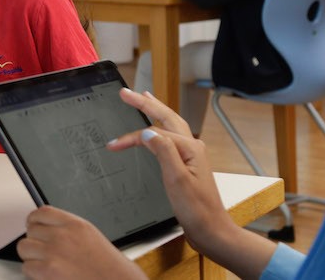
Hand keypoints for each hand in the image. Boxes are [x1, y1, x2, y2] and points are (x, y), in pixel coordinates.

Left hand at [18, 206, 143, 279]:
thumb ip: (68, 229)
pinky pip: (27, 267)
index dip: (34, 220)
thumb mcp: (90, 236)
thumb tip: (47, 229)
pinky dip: (33, 273)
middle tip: (42, 250)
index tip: (33, 226)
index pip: (41, 212)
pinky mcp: (48, 271)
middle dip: (35, 241)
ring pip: (24, 247)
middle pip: (30, 230)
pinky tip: (44, 274)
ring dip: (31, 256)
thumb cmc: (109, 266)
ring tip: (42, 263)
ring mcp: (54, 252)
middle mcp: (62, 235)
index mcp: (74, 224)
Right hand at [106, 88, 235, 256]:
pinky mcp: (187, 164)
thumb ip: (163, 151)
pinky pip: (171, 137)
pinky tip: (156, 128)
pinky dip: (160, 127)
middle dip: (145, 103)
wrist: (211, 230)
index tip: (113, 144)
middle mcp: (192, 147)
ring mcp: (191, 155)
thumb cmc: (197, 210)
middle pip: (166, 117)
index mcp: (190, 147)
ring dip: (155, 110)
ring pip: (170, 124)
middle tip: (126, 93)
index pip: (154, 133)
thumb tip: (147, 131)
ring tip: (143, 98)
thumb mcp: (177, 179)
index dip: (131, 137)